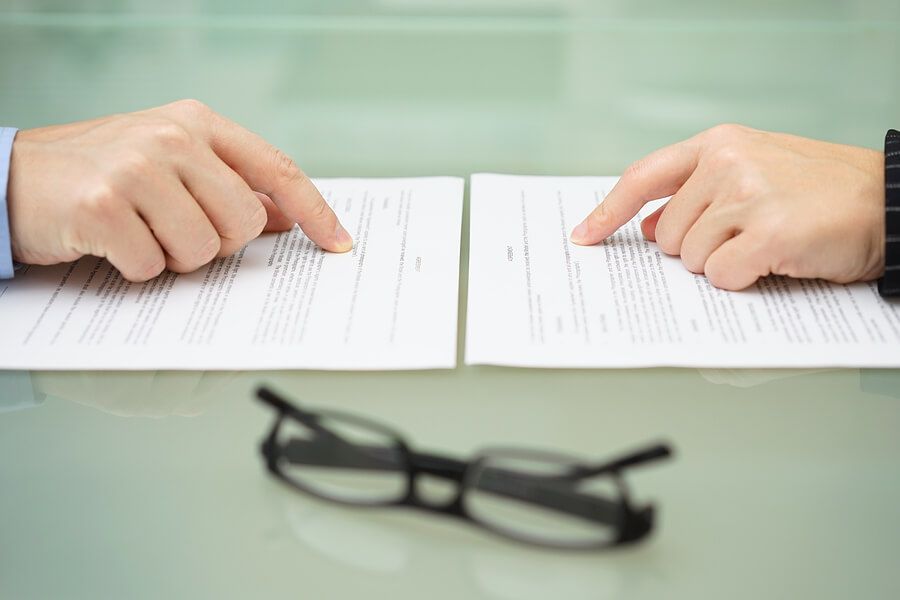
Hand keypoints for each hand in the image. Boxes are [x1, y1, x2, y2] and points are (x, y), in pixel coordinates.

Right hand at [7, 99, 352, 281]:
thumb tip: (287, 217)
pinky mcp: (103, 206)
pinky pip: (154, 267)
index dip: (316, 211)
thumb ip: (232, 184)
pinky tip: (113, 244)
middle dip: (218, 242)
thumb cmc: (102, 173)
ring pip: (204, 249)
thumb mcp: (173, 165)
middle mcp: (172, 137)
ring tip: (142, 233)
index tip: (339, 243)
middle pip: (246, 221)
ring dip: (175, 258)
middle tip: (177, 230)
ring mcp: (137, 168)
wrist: (13, 176)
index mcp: (197, 123)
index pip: (277, 169)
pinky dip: (137, 269)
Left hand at [570, 124, 884, 289]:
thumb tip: (647, 227)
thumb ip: (695, 194)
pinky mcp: (767, 232)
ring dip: (722, 264)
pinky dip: (741, 280)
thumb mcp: (752, 173)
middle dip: (695, 248)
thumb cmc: (819, 191)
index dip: (608, 211)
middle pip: (667, 236)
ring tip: (765, 242)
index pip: (643, 177)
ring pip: (690, 260)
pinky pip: (720, 277)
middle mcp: (726, 163)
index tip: (583, 237)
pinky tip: (773, 260)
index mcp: (718, 144)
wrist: (887, 200)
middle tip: (743, 236)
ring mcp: (746, 195)